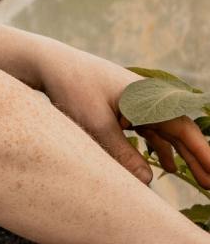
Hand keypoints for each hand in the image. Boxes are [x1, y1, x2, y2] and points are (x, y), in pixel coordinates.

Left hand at [35, 41, 209, 188]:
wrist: (49, 62)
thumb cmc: (72, 86)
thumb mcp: (96, 123)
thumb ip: (123, 154)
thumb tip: (148, 181)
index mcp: (144, 95)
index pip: (182, 126)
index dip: (201, 151)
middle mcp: (144, 96)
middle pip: (178, 129)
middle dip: (195, 156)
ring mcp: (133, 100)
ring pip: (165, 130)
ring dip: (180, 154)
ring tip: (196, 179)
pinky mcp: (122, 105)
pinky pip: (149, 128)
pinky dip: (159, 146)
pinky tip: (166, 165)